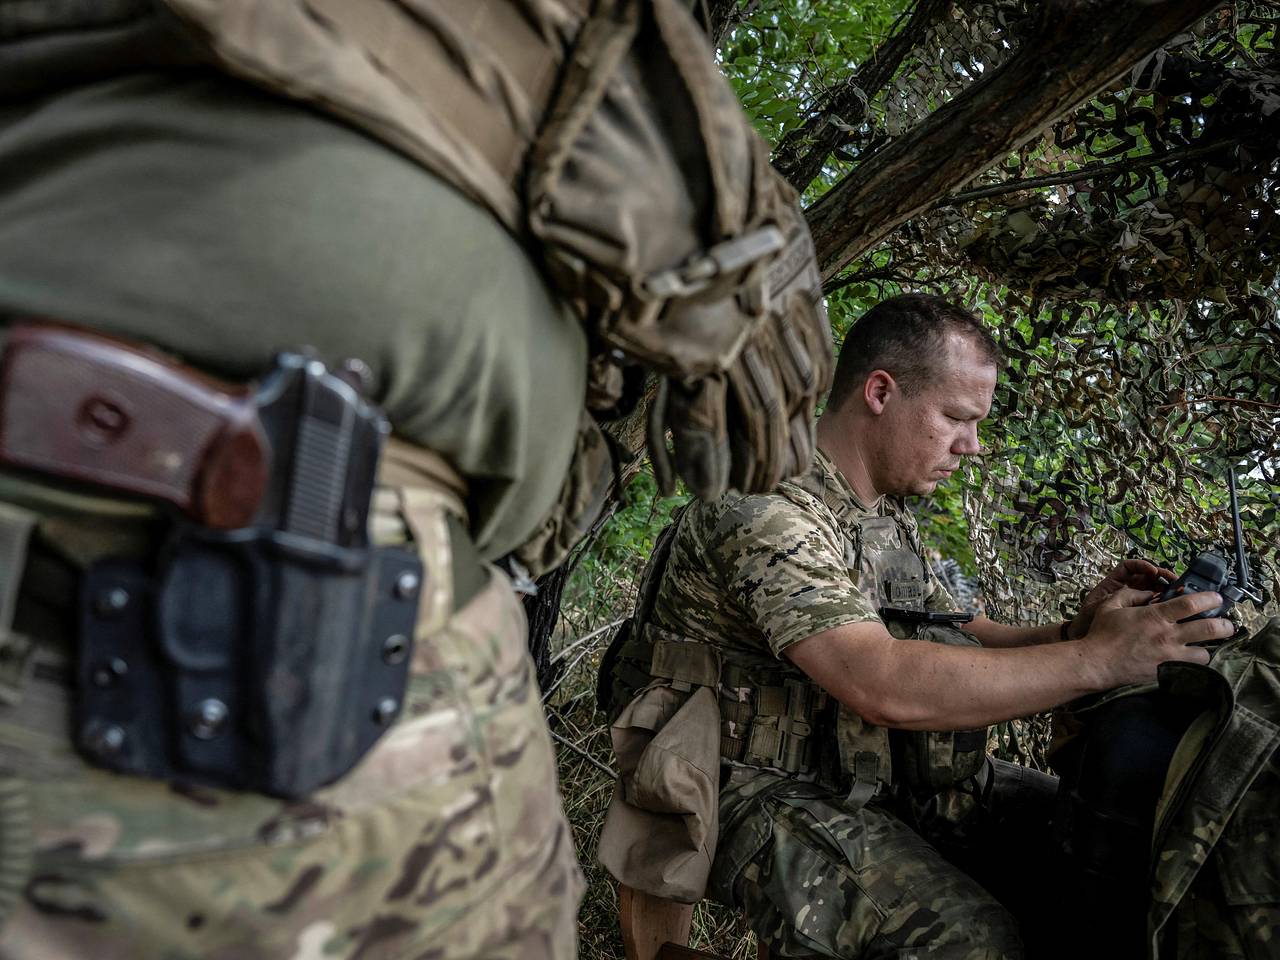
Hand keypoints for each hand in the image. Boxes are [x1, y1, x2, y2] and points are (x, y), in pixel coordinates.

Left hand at [1067, 558, 1177, 638]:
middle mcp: (1125, 589)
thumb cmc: (1090, 620)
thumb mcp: (1105, 604)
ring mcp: (1134, 600)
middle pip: (1146, 577)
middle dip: (1160, 576)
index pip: (1130, 567)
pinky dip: (1163, 602)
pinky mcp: (1140, 612)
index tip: (1153, 570)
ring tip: (1177, 591)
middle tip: (1172, 580)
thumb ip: (1123, 597)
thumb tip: (1150, 593)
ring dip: (1165, 588)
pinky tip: (1171, 605)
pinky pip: (1154, 603)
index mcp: (1114, 582)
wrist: (1087, 638)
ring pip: (1153, 589)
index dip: (1142, 565)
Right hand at [1079, 587, 1234, 687]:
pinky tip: (1191, 661)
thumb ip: (1131, 595)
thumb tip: (1148, 592)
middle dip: (1225, 625)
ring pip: (1205, 653)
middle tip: (1227, 624)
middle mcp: (1168, 636)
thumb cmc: (1101, 634)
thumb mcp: (1111, 606)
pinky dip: (1194, 665)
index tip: (1217, 598)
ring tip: (1206, 646)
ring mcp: (1169, 657)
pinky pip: (1191, 670)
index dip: (1210, 599)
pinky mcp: (1167, 673)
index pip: (1192, 604)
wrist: (1096, 664)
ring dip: (1209, 648)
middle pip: (1209, 629)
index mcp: (1155, 616)